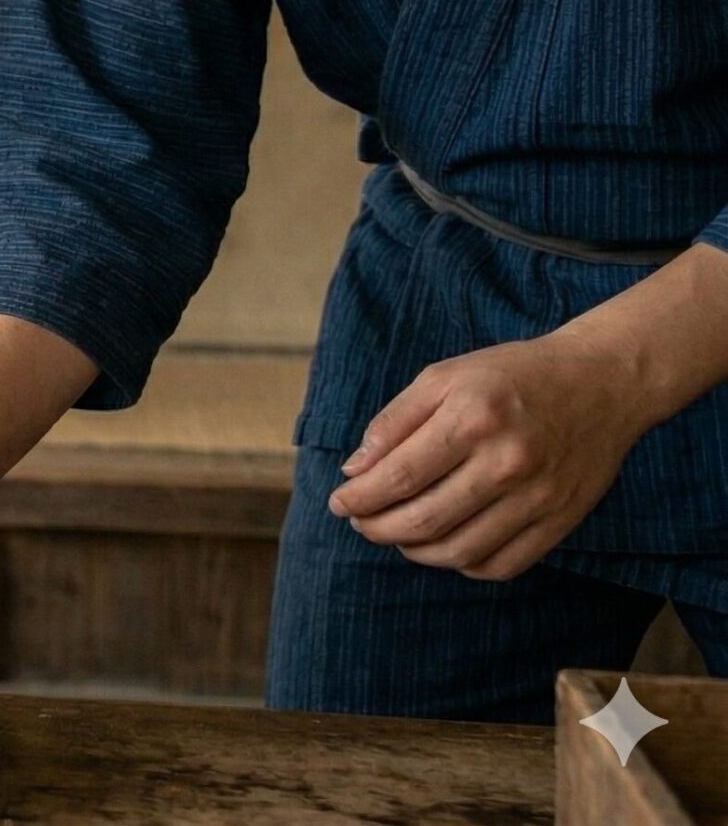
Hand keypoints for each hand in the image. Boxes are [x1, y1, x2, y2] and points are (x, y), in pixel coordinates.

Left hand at [329, 334, 653, 580]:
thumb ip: (393, 423)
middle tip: (360, 523)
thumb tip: (354, 471)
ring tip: (397, 534)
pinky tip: (446, 545)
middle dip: (378, 529)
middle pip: (425, 520)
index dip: (359, 498)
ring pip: (459, 551)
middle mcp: (508, 462)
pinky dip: (463, 564)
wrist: (602, 382)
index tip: (338, 503)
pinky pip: (502, 565)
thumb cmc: (511, 376)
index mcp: (473, 419)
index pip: (399, 477)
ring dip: (415, 551)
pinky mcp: (562, 521)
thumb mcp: (444, 377)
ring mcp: (539, 497)